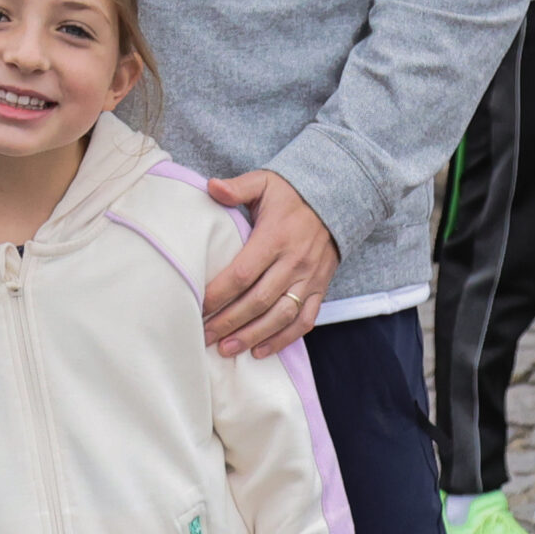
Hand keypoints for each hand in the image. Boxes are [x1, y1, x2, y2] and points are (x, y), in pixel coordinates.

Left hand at [203, 170, 338, 357]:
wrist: (337, 200)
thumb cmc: (291, 194)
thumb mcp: (264, 182)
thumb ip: (237, 187)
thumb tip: (212, 187)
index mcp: (275, 237)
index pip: (243, 273)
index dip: (220, 293)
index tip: (197, 306)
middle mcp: (294, 262)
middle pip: (258, 300)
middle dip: (229, 321)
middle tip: (203, 336)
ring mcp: (310, 278)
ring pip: (281, 315)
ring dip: (253, 335)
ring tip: (226, 349)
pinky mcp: (321, 288)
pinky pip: (305, 320)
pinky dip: (284, 339)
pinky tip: (261, 351)